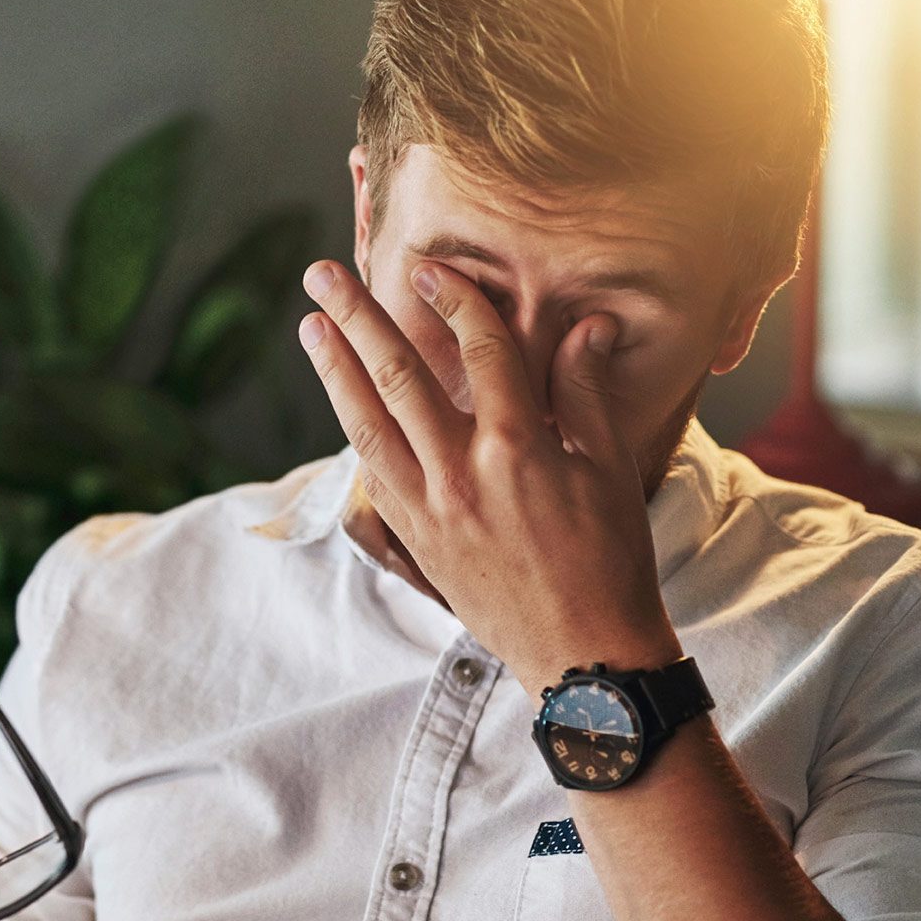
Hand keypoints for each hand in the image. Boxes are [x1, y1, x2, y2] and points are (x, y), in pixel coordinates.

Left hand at [297, 256, 678, 693]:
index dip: (453, 300)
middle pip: (399, 376)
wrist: (583, 654)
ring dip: (335, 371)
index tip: (426, 266)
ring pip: (368, 424)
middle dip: (358, 319)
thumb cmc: (610, 559)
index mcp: (519, 446)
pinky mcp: (416, 540)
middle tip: (321, 276)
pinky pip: (374, 474)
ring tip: (310, 326)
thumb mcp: (610, 469)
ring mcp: (430, 509)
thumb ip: (586, 391)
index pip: (480, 350)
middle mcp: (462, 473)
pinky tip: (341, 402)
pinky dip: (354, 431)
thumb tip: (587, 324)